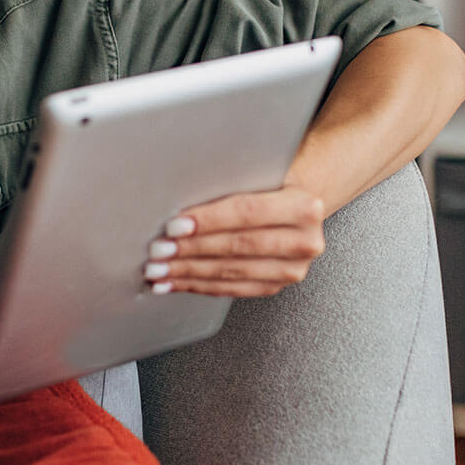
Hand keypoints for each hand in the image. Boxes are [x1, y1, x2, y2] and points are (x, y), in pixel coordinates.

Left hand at [142, 185, 327, 297]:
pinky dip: (198, 285)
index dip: (208, 220)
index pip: (247, 213)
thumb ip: (230, 184)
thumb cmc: (271, 187)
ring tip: (159, 269)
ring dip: (188, 272)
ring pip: (231, 272)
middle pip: (237, 246)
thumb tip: (177, 197)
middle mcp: (304, 241)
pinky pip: (230, 289)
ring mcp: (291, 269)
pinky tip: (175, 281)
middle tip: (159, 250)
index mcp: (304, 206)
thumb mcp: (259, 176)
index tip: (174, 225)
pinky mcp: (275, 286)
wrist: (296, 210)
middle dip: (191, 249)